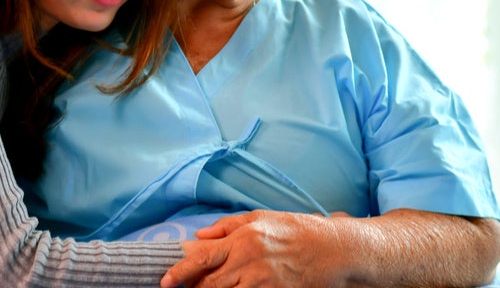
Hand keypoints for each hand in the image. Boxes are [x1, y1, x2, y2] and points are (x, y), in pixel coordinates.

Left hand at [161, 211, 354, 287]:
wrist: (333, 249)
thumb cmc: (297, 230)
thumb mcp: (261, 218)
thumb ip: (227, 226)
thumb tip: (199, 236)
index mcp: (243, 238)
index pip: (203, 257)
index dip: (181, 272)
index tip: (166, 282)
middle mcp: (249, 260)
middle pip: (210, 283)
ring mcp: (262, 282)